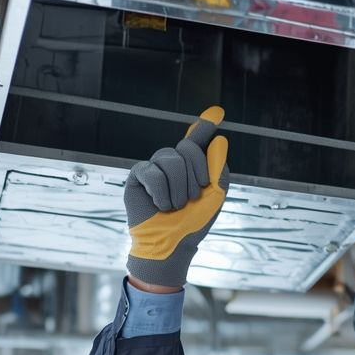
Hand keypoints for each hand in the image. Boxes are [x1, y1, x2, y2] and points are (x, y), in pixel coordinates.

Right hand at [124, 106, 228, 287]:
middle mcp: (173, 163)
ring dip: (178, 187)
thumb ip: (217, 165)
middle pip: (186, 147)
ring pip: (169, 158)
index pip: (198, 140)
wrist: (173, 242)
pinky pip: (151, 172)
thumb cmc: (194, 221)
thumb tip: (218, 138)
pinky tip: (160, 205)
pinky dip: (160, 191)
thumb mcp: (215, 193)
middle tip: (192, 197)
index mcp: (192, 166)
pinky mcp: (137, 177)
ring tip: (174, 206)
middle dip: (194, 173)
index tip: (217, 112)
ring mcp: (154, 168)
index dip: (204, 126)